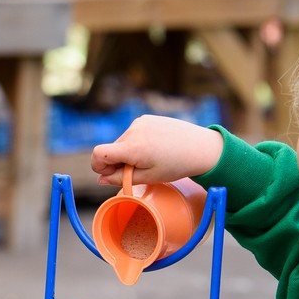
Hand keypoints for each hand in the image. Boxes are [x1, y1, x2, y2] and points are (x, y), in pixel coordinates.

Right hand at [91, 115, 224, 186]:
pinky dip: (137, 143)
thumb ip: (120, 178)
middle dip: (117, 162)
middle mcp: (133, 131)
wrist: (201, 147)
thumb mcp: (148, 177)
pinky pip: (132, 133)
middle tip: (137, 171)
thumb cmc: (176, 165)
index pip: (98, 153)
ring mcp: (140, 122)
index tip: (107, 174)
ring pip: (122, 142)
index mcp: (132, 148)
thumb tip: (100, 179)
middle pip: (111, 149)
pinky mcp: (146, 118)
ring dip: (128, 152)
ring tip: (150, 158)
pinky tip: (154, 147)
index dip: (98, 166)